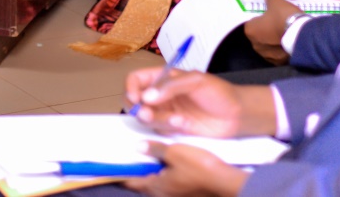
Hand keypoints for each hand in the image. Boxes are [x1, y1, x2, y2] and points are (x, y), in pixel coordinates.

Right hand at [125, 69, 275, 138]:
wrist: (238, 115)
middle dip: (139, 109)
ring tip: (178, 120)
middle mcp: (161, 95)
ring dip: (158, 120)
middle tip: (148, 115)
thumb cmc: (219, 92)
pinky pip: (160, 130)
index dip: (131, 88)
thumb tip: (146, 97)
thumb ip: (170, 87)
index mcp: (163, 78)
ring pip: (147, 117)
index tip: (136, 99)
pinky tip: (185, 124)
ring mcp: (166, 112)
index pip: (136, 79)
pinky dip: (169, 128)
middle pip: (135, 101)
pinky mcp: (174, 128)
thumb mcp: (196, 81)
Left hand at [125, 143, 248, 196]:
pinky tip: (169, 163)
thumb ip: (154, 150)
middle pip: (144, 183)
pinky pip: (170, 183)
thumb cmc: (199, 168)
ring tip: (149, 157)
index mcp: (156, 187)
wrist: (227, 183)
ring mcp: (176, 196)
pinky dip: (165, 174)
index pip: (131, 182)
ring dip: (153, 172)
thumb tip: (137, 147)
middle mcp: (164, 195)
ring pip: (158, 183)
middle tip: (131, 156)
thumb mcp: (174, 153)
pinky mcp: (187, 194)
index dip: (121, 173)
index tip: (111, 166)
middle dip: (137, 171)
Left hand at [243, 0, 297, 65]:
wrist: (302, 34)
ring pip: (269, 46)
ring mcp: (267, 55)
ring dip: (274, 41)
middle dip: (267, 31)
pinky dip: (281, 49)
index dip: (260, 18)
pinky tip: (288, 43)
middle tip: (278, 24)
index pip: (251, 23)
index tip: (268, 16)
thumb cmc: (284, 17)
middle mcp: (255, 45)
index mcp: (250, 30)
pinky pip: (278, 54)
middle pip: (260, 35)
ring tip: (285, 34)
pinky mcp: (278, 62)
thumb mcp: (276, 3)